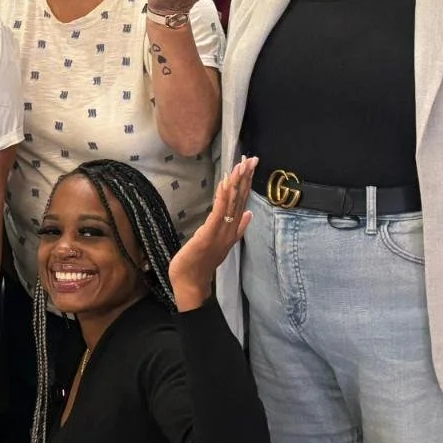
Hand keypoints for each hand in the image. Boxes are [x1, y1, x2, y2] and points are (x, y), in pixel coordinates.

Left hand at [169, 155, 255, 310]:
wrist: (191, 283)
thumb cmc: (201, 262)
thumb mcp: (219, 242)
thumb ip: (236, 228)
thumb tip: (249, 214)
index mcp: (232, 229)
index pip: (242, 202)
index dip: (247, 183)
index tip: (251, 166)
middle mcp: (230, 229)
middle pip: (240, 199)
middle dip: (245, 178)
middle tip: (251, 159)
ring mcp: (221, 232)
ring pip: (231, 203)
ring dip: (236, 183)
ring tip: (241, 165)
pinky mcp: (209, 234)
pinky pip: (218, 213)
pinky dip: (223, 197)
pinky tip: (226, 183)